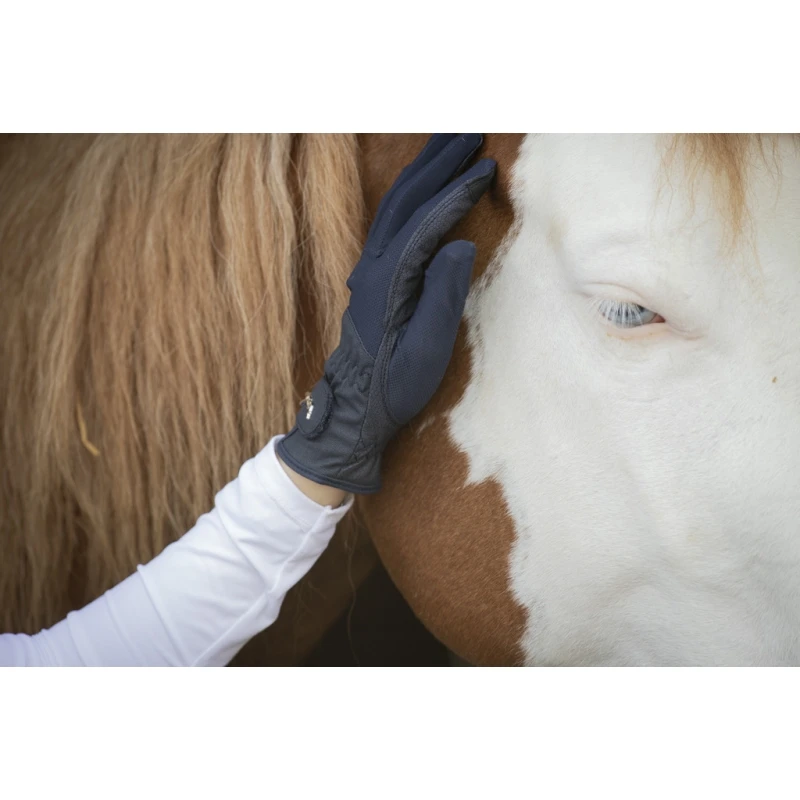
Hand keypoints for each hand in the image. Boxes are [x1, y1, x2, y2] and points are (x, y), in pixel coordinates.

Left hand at [277, 133, 495, 493]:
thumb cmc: (394, 385)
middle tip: (468, 131)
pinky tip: (425, 186)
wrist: (354, 407)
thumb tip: (460, 245)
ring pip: (395, 205)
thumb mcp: (426, 350)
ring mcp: (369, 269)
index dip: (455, 193)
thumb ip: (443, 296)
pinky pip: (391, 220)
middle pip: (406, 200)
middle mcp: (374, 266)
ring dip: (423, 171)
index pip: (426, 224)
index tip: (486, 167)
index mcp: (389, 282)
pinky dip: (412, 193)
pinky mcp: (371, 276)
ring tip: (449, 144)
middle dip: (437, 162)